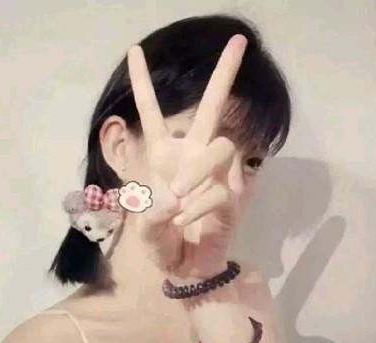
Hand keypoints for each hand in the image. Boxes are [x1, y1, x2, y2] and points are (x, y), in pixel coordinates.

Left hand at [127, 34, 246, 278]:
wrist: (185, 269)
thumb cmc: (163, 244)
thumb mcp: (145, 228)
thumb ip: (150, 213)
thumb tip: (177, 197)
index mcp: (164, 157)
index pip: (153, 115)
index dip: (143, 85)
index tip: (135, 50)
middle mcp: (192, 158)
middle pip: (211, 110)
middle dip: (225, 75)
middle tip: (241, 40)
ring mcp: (215, 176)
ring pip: (220, 146)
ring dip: (196, 170)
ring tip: (177, 195)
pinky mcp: (232, 198)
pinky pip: (219, 190)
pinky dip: (198, 206)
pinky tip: (184, 219)